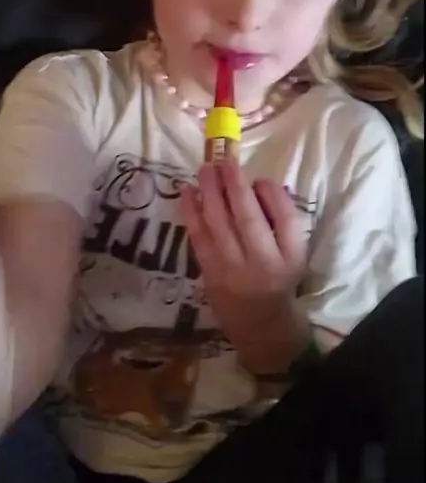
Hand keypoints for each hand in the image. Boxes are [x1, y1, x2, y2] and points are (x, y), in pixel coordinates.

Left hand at [180, 161, 308, 371]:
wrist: (259, 321)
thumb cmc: (278, 276)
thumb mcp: (294, 251)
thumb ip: (283, 218)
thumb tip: (261, 183)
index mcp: (290, 257)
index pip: (285, 219)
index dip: (272, 194)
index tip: (261, 178)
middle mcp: (262, 264)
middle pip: (247, 218)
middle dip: (235, 186)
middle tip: (225, 161)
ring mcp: (232, 269)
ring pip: (218, 224)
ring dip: (209, 192)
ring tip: (205, 169)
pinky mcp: (209, 272)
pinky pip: (197, 236)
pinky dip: (191, 211)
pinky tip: (187, 191)